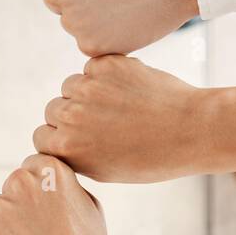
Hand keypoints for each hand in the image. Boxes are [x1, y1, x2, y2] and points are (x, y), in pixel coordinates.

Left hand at [0, 155, 130, 234]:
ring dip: (7, 227)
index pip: (33, 168)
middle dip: (22, 207)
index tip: (52, 214)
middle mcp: (21, 182)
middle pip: (12, 188)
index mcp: (49, 170)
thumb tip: (44, 177)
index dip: (42, 193)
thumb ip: (63, 185)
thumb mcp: (89, 206)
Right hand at [33, 55, 219, 182]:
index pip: (42, 135)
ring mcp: (87, 88)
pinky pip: (93, 67)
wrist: (193, 131)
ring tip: (120, 106)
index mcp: (66, 148)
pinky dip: (107, 75)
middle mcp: (70, 117)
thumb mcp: (104, 169)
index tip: (82, 139)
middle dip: (73, 114)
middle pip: (53, 109)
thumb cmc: (153, 157)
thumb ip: (74, 152)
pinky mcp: (106, 65)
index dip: (61, 136)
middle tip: (104, 122)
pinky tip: (130, 90)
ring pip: (71, 85)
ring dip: (87, 93)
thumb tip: (57, 135)